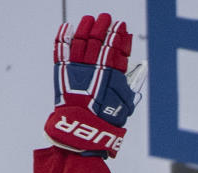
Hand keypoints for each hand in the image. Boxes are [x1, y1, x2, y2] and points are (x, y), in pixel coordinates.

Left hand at [45, 13, 144, 158]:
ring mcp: (77, 66)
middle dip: (104, 26)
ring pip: (81, 39)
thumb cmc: (106, 120)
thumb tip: (135, 70)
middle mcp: (94, 66)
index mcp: (112, 73)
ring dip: (86, 26)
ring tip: (90, 19)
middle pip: (99, 39)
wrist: (83, 129)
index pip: (117, 47)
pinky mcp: (62, 70)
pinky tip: (67, 27)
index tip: (122, 27)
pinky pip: (62, 47)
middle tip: (106, 17)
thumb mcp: (126, 103)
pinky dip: (64, 36)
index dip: (120, 35)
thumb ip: (129, 84)